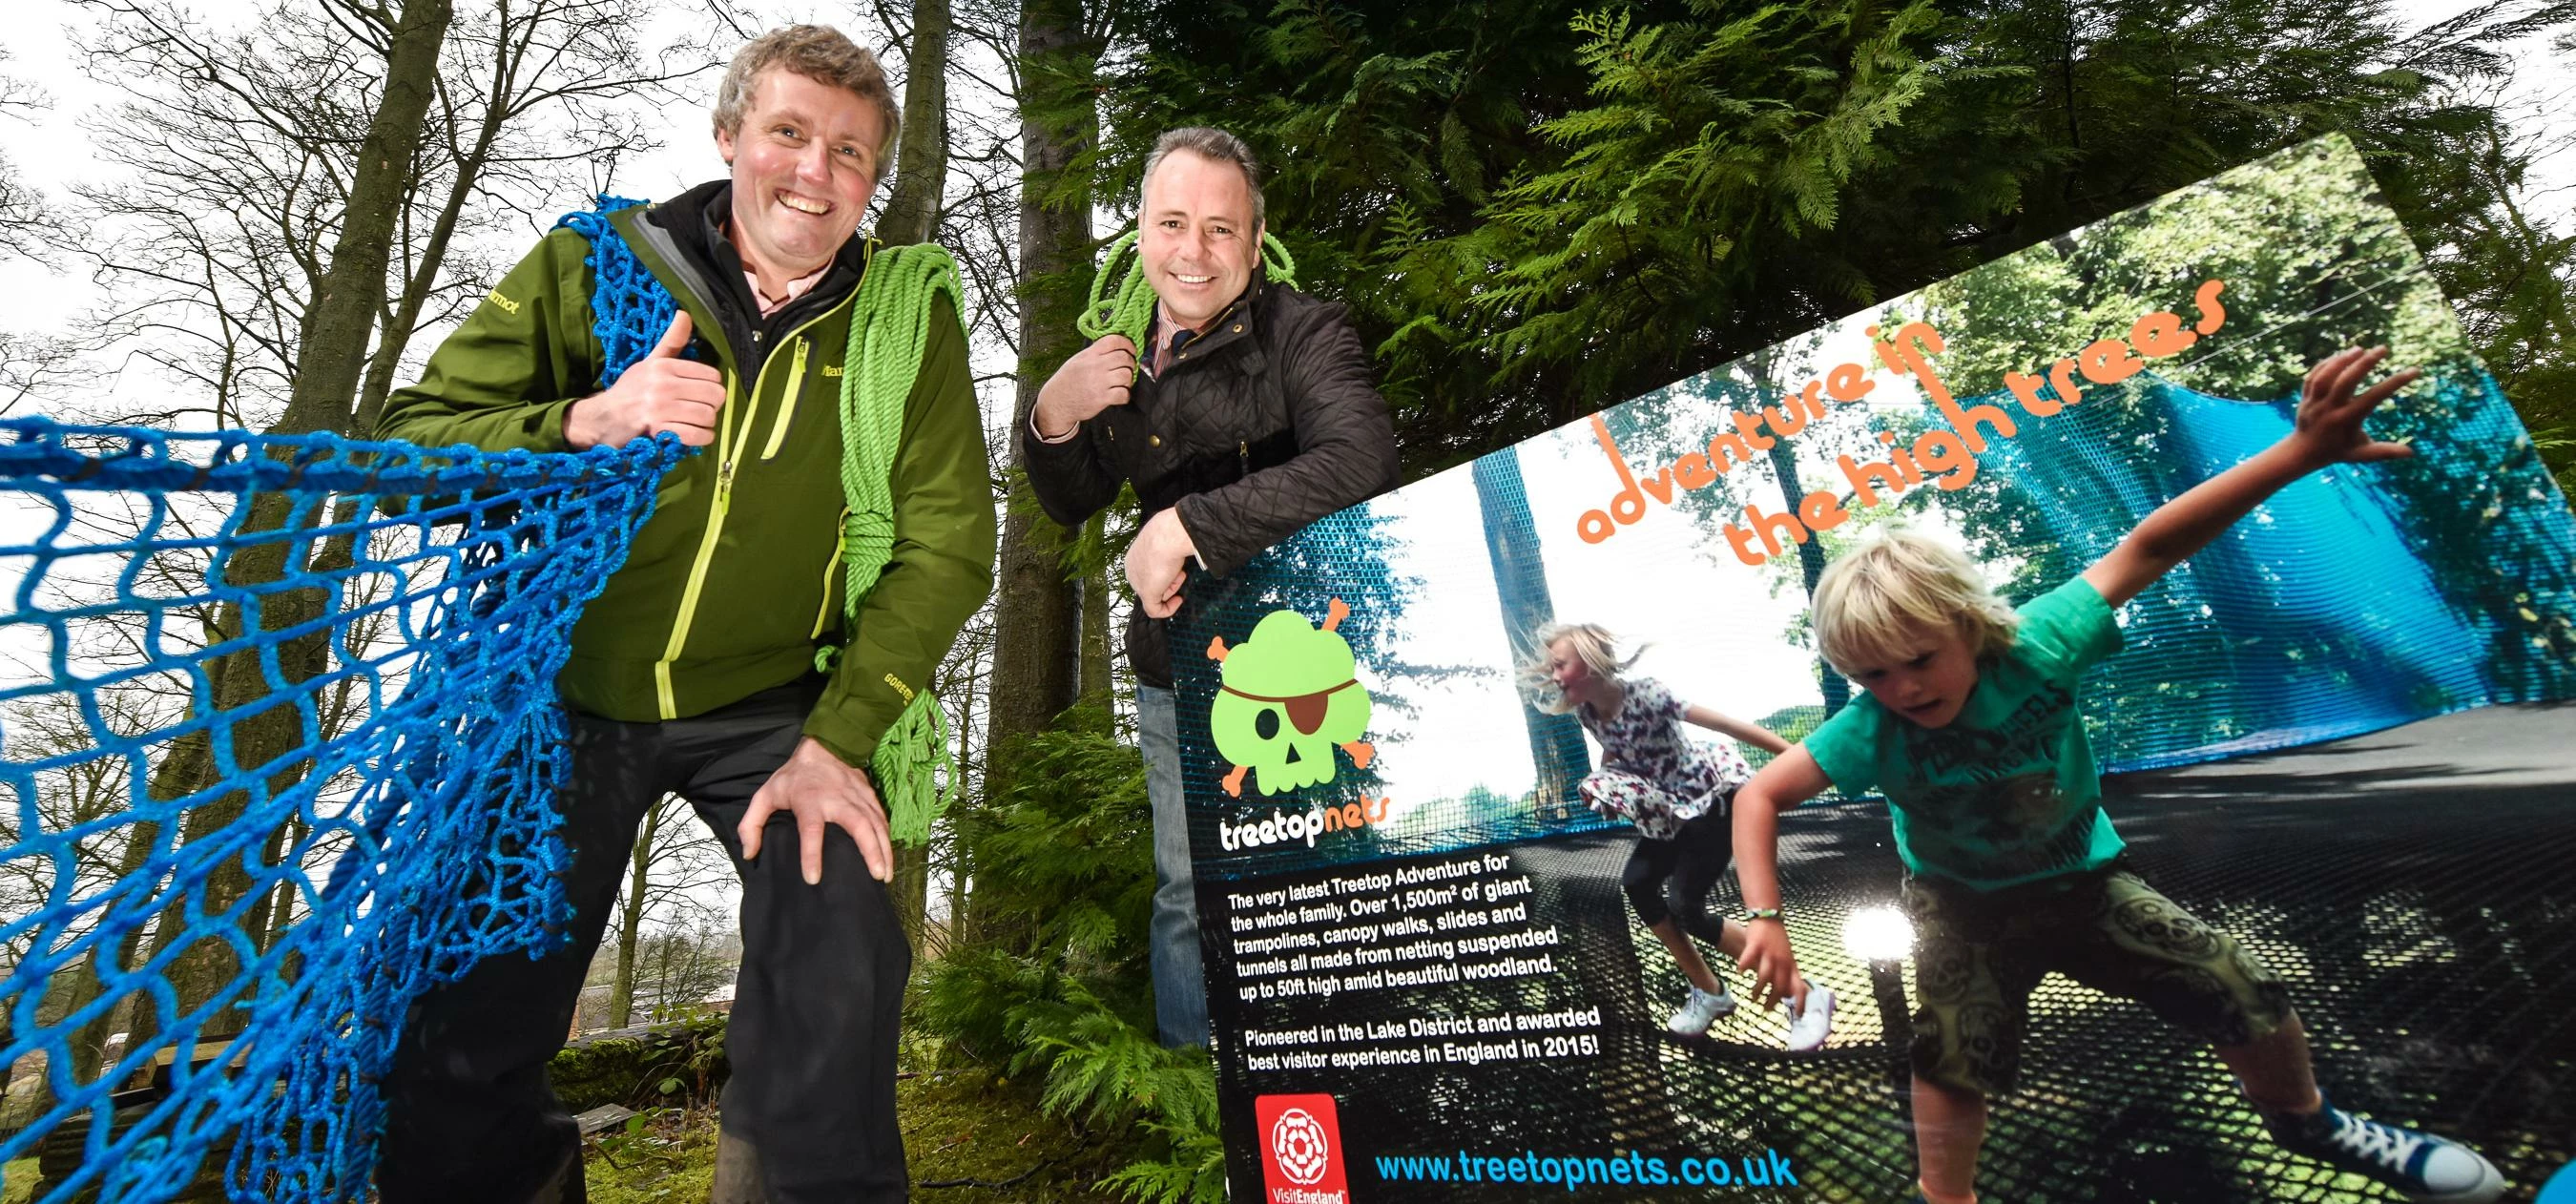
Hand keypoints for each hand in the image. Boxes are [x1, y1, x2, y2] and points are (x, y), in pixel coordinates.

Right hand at [565, 312, 725, 449]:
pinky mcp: (657, 429)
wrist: (602, 418)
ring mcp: (659, 408)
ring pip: (707, 416)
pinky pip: (696, 435)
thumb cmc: (630, 391)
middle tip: (700, 410)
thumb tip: (685, 314)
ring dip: (706, 424)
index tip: (700, 393)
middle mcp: (663, 384)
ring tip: (696, 424)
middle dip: (712, 406)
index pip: (712, 375)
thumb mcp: (649, 362)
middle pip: (715, 395)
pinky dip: (700, 438)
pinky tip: (693, 436)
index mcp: (664, 366)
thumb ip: (671, 341)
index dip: (712, 386)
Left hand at [737, 737, 891, 884]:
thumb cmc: (793, 776)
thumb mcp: (765, 795)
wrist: (825, 746)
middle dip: (870, 852)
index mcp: (810, 801)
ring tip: (886, 875)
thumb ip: (752, 825)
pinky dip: (887, 839)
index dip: (811, 855)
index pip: (811, 830)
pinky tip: (888, 857)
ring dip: (884, 850)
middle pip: (859, 826)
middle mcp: (838, 800)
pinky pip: (882, 820)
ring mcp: (858, 798)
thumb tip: (750, 854)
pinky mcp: (870, 797)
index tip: (813, 879)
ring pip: (876, 824)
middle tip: (877, 877)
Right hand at [1033, 334, 1138, 437]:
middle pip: (1124, 357)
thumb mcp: (1078, 360)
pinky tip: (1119, 395)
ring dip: (1129, 379)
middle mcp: (1095, 366)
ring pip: (1126, 375)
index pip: (1113, 340)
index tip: (1131, 349)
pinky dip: (1125, 395)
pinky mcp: (1101, 398)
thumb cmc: (1068, 380)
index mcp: (1090, 354)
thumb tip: (1116, 347)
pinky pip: (1123, 394)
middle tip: (1128, 368)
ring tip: (1123, 383)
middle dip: (1131, 362)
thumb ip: (1096, 353)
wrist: (1057, 402)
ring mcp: (1099, 383)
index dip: (1127, 343)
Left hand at [1125, 506, 1198, 618]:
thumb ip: (1164, 551)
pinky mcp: (1147, 594)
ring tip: (1180, 574)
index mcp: (1133, 558)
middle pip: (1152, 584)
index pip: (1148, 572)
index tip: (1177, 570)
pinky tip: (1178, 601)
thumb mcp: (1164, 541)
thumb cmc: (1167, 534)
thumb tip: (1173, 556)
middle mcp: (1132, 571)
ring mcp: (1138, 583)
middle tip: (1180, 572)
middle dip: (1169, 581)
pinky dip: (1168, 609)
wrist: (1168, 536)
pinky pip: (1155, 610)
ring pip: (1156, 595)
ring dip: (1172, 588)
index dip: (1165, 573)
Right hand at [1736, 918, 1800, 1011]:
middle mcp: (1782, 961)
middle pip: (1780, 986)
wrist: (1770, 918)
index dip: (1801, 1003)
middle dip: (1773, 1001)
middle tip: (1766, 1009)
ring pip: (1765, 976)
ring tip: (1753, 997)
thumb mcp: (1788, 959)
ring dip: (1758, 989)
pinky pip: (1749, 958)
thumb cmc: (1779, 942)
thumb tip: (1789, 995)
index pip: (1800, 987)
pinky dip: (1744, 966)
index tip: (1798, 1015)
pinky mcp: (1756, 945)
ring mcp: (1769, 953)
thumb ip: (1788, 975)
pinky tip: (1740, 972)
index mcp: (1792, 966)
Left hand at [2286, 346, 2417, 469]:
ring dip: (2342, 360)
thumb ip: (2384, 452)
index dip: (2394, 383)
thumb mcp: (2361, 454)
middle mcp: (2329, 409)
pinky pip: (2313, 376)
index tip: (2414, 371)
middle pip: (2346, 382)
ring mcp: (2314, 402)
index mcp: (2346, 420)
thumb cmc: (2338, 451)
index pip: (2373, 398)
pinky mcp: (2305, 396)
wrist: (2302, 452)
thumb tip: (2411, 453)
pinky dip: (2325, 365)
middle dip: (2365, 363)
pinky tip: (2340, 356)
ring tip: (2360, 349)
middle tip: (2383, 348)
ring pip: (2325, 377)